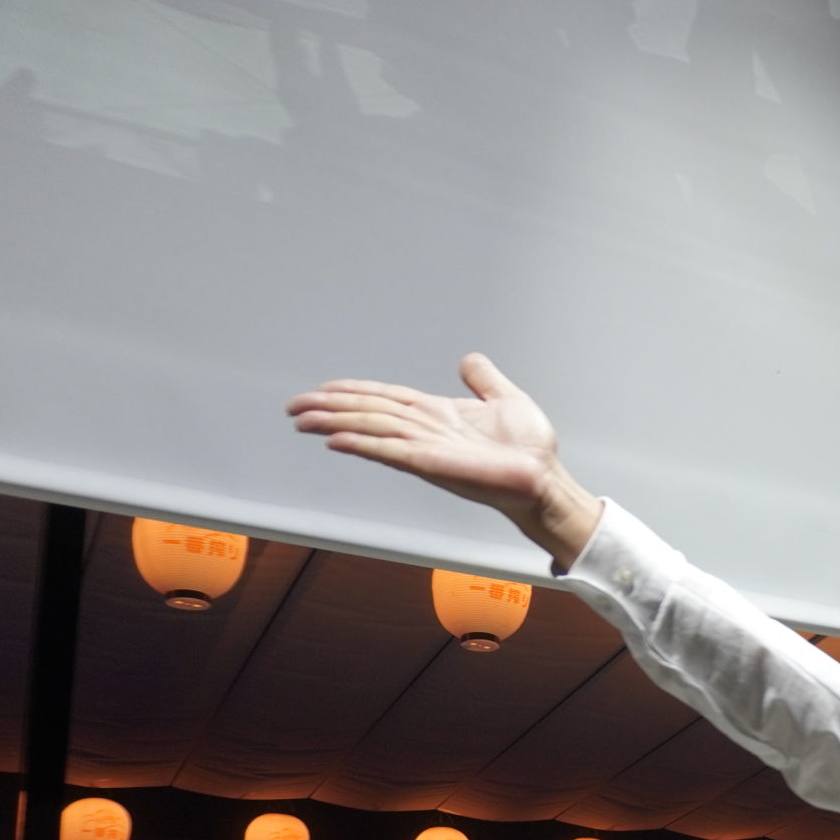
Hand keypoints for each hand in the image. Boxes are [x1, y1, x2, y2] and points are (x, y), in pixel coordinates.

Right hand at [288, 354, 603, 569]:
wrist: (545, 479)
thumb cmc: (530, 451)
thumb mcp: (506, 399)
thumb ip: (484, 379)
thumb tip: (469, 360)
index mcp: (438, 415)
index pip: (387, 399)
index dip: (355, 392)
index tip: (324, 390)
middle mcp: (426, 431)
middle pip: (369, 413)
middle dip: (331, 407)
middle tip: (295, 407)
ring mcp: (426, 448)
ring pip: (372, 427)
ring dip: (335, 421)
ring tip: (303, 418)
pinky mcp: (432, 464)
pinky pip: (391, 450)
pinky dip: (363, 443)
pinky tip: (336, 439)